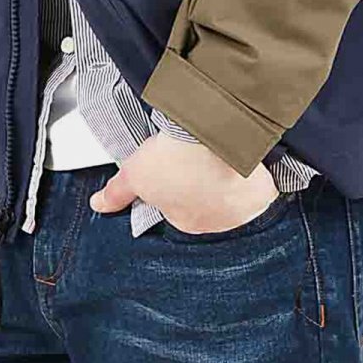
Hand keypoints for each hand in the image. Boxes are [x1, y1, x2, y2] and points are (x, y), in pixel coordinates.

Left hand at [88, 133, 278, 232]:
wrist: (213, 138)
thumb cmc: (176, 159)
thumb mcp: (135, 173)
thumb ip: (117, 192)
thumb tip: (98, 205)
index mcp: (186, 223)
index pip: (180, 209)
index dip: (178, 185)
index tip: (180, 165)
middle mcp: (217, 223)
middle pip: (209, 203)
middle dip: (205, 184)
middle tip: (201, 157)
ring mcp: (244, 210)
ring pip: (237, 195)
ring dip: (231, 179)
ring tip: (224, 155)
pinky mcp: (265, 193)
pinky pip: (262, 186)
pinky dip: (257, 174)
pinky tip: (248, 159)